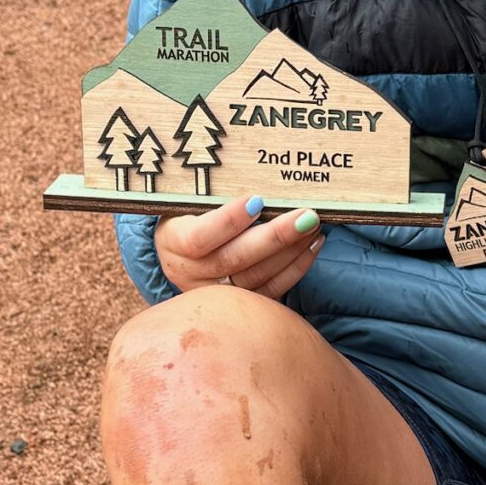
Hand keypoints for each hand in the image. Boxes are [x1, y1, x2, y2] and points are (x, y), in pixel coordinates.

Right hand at [155, 196, 325, 299]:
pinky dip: (296, 268)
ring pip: (256, 278)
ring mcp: (213, 293)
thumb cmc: (189, 215)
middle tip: (306, 216)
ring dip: (291, 251)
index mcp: (173, 242)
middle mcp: (189, 273)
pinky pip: (271, 291)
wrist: (180, 251)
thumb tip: (261, 180)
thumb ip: (215, 195)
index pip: (199, 237)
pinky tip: (312, 245)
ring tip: (313, 226)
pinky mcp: (237, 304)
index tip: (257, 199)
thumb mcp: (189, 201)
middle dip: (275, 237)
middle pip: (234, 259)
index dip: (229, 221)